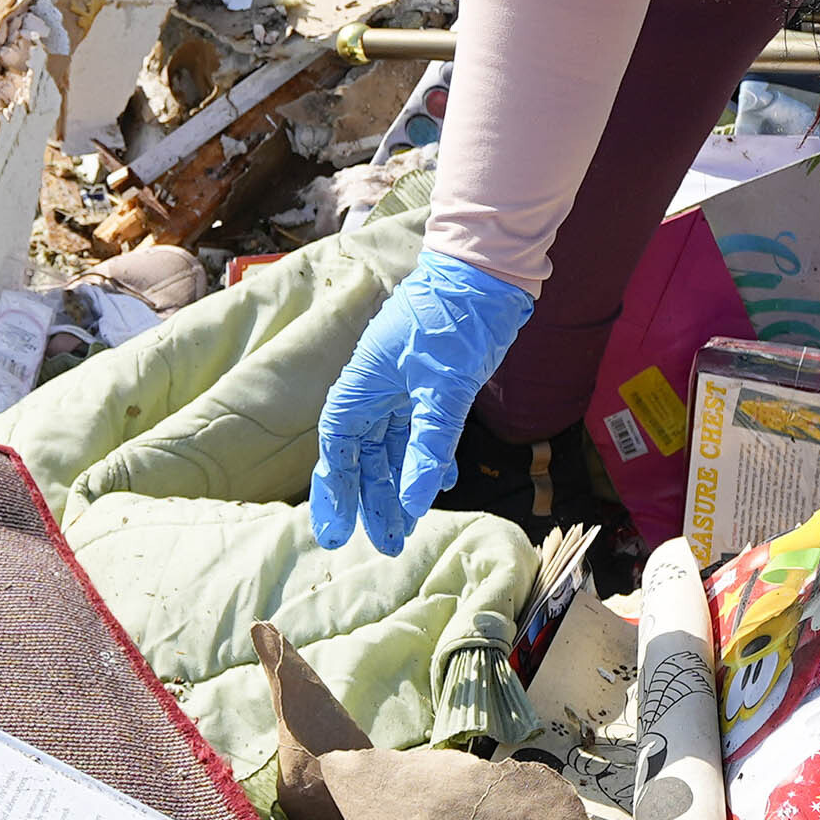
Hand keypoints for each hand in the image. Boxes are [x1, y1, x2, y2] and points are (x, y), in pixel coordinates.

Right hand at [307, 251, 541, 553]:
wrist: (484, 274)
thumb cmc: (452, 321)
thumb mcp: (443, 390)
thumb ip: (429, 447)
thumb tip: (416, 503)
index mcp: (360, 387)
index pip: (337, 450)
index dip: (335, 493)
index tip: (336, 534)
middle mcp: (375, 389)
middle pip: (364, 456)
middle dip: (373, 501)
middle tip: (386, 544)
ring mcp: (402, 387)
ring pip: (392, 448)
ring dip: (400, 485)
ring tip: (409, 526)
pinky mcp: (431, 385)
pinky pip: (420, 431)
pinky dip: (429, 457)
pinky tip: (442, 483)